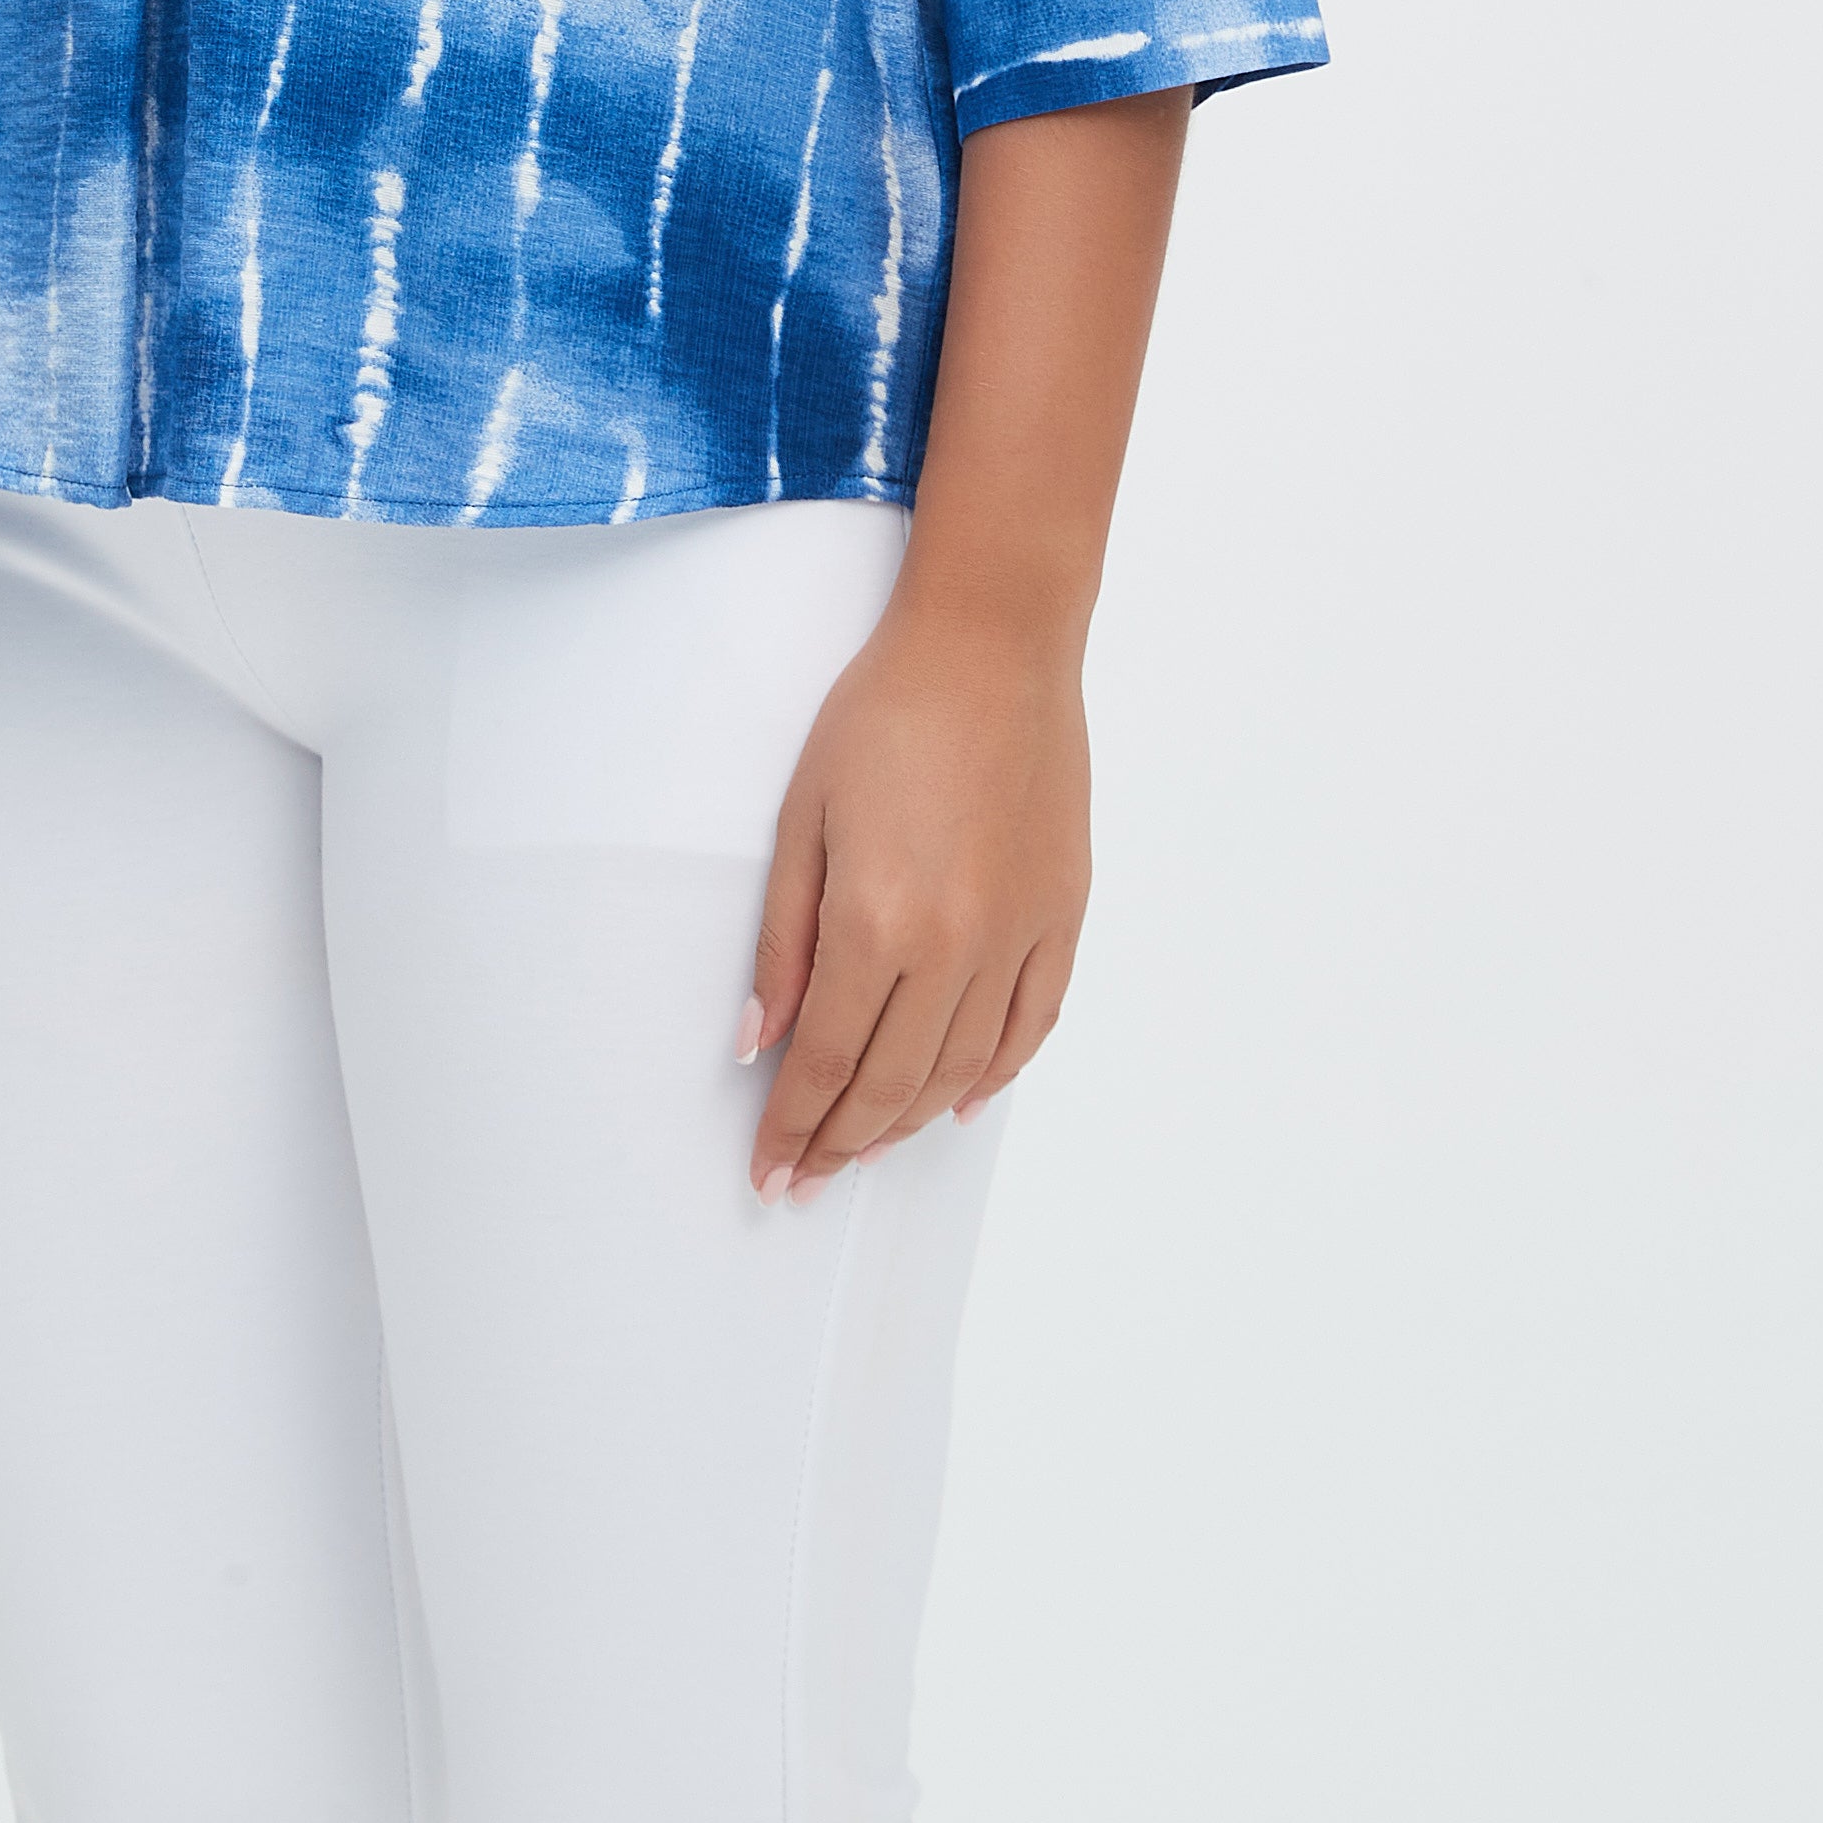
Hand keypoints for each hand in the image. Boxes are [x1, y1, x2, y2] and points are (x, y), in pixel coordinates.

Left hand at [743, 589, 1089, 1196]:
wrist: (992, 645)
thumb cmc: (884, 713)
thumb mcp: (802, 817)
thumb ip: (782, 941)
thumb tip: (759, 1040)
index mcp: (877, 921)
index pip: (826, 1061)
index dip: (794, 1127)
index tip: (771, 1171)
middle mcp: (954, 946)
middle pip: (892, 1082)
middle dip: (842, 1142)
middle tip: (808, 1178)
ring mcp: (1018, 935)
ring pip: (962, 1069)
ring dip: (910, 1120)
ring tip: (868, 1147)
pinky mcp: (1063, 914)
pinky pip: (1031, 1024)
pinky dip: (996, 1075)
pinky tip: (963, 1101)